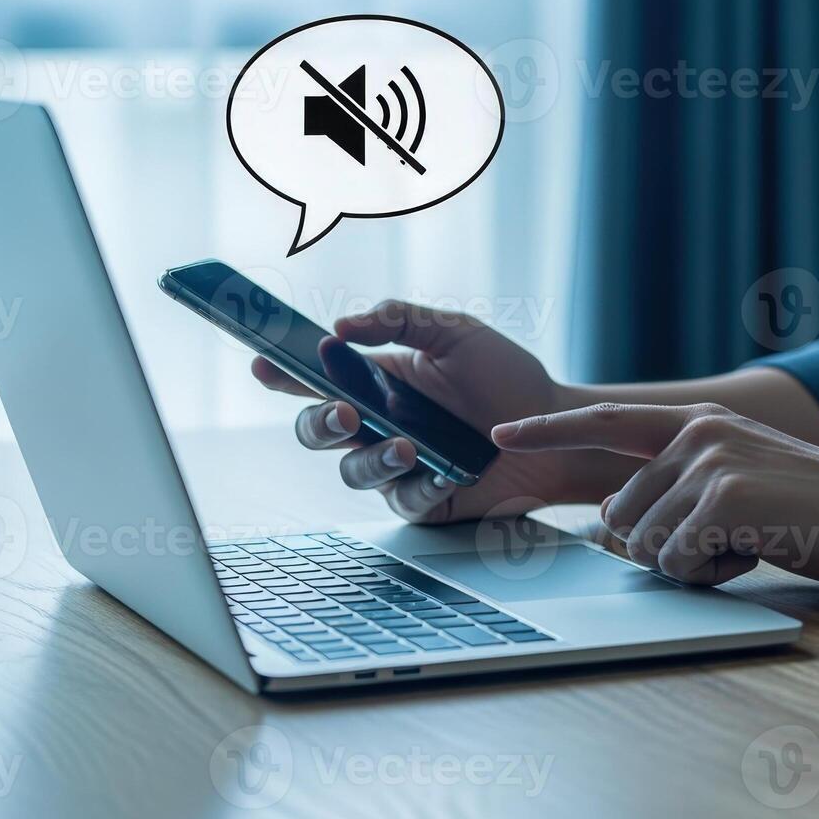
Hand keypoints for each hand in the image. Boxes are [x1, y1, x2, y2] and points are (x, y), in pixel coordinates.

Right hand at [252, 300, 630, 522]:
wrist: (554, 428)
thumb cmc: (506, 378)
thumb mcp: (456, 332)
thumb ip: (401, 317)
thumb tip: (343, 324)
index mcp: (376, 382)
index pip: (316, 378)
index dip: (284, 374)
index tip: (264, 364)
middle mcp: (378, 425)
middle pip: (316, 432)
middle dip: (318, 423)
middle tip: (345, 413)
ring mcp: (397, 467)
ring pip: (353, 472)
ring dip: (372, 460)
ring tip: (405, 446)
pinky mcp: (424, 501)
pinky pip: (404, 500)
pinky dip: (418, 487)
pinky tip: (439, 472)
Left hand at [491, 403, 818, 584]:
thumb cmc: (812, 507)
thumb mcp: (738, 484)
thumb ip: (679, 491)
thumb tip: (611, 526)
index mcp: (698, 422)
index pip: (607, 422)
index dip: (550, 429)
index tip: (503, 432)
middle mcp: (696, 434)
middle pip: (621, 514)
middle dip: (659, 546)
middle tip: (725, 542)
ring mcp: (709, 464)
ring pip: (644, 543)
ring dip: (687, 564)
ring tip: (745, 543)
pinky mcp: (723, 501)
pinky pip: (677, 561)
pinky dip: (708, 574)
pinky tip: (754, 552)